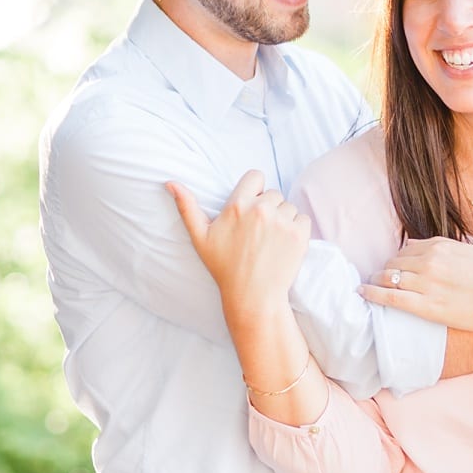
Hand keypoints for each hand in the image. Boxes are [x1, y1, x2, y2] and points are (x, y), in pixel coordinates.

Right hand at [167, 171, 309, 305]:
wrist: (253, 296)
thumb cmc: (224, 267)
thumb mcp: (200, 237)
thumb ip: (187, 206)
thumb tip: (169, 182)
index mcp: (238, 205)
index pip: (256, 176)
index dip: (255, 190)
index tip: (251, 208)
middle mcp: (261, 209)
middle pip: (273, 193)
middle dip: (268, 208)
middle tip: (258, 232)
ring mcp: (282, 221)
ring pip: (288, 207)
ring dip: (283, 219)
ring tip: (270, 241)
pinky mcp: (299, 234)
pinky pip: (303, 219)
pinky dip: (297, 230)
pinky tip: (283, 245)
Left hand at [359, 238, 472, 335]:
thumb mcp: (469, 252)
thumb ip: (443, 247)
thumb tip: (415, 244)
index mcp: (441, 246)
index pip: (406, 249)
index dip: (397, 259)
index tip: (393, 267)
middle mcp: (429, 260)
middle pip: (394, 262)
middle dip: (384, 270)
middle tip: (378, 279)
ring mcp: (426, 283)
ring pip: (388, 277)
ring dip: (375, 281)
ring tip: (369, 287)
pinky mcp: (425, 305)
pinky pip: (389, 296)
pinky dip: (372, 293)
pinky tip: (362, 293)